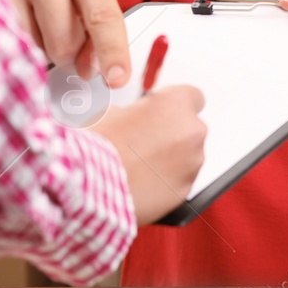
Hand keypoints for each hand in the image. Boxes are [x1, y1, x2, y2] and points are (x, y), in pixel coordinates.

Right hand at [0, 0, 130, 87]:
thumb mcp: (91, 4)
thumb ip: (97, 38)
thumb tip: (89, 72)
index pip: (102, 16)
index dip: (112, 51)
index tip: (116, 79)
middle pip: (64, 44)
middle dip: (69, 56)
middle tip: (64, 38)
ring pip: (33, 51)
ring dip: (40, 53)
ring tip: (39, 27)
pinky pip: (6, 47)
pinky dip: (16, 49)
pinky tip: (19, 30)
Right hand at [91, 86, 207, 224]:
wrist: (95, 186)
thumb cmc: (102, 147)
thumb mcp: (114, 112)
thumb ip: (139, 111)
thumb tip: (138, 118)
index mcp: (176, 104)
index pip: (193, 97)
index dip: (176, 106)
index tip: (164, 114)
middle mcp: (192, 132)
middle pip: (191, 129)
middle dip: (173, 135)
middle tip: (146, 143)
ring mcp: (192, 163)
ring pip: (188, 157)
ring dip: (172, 160)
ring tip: (141, 167)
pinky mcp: (185, 190)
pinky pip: (180, 182)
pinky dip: (167, 182)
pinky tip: (144, 182)